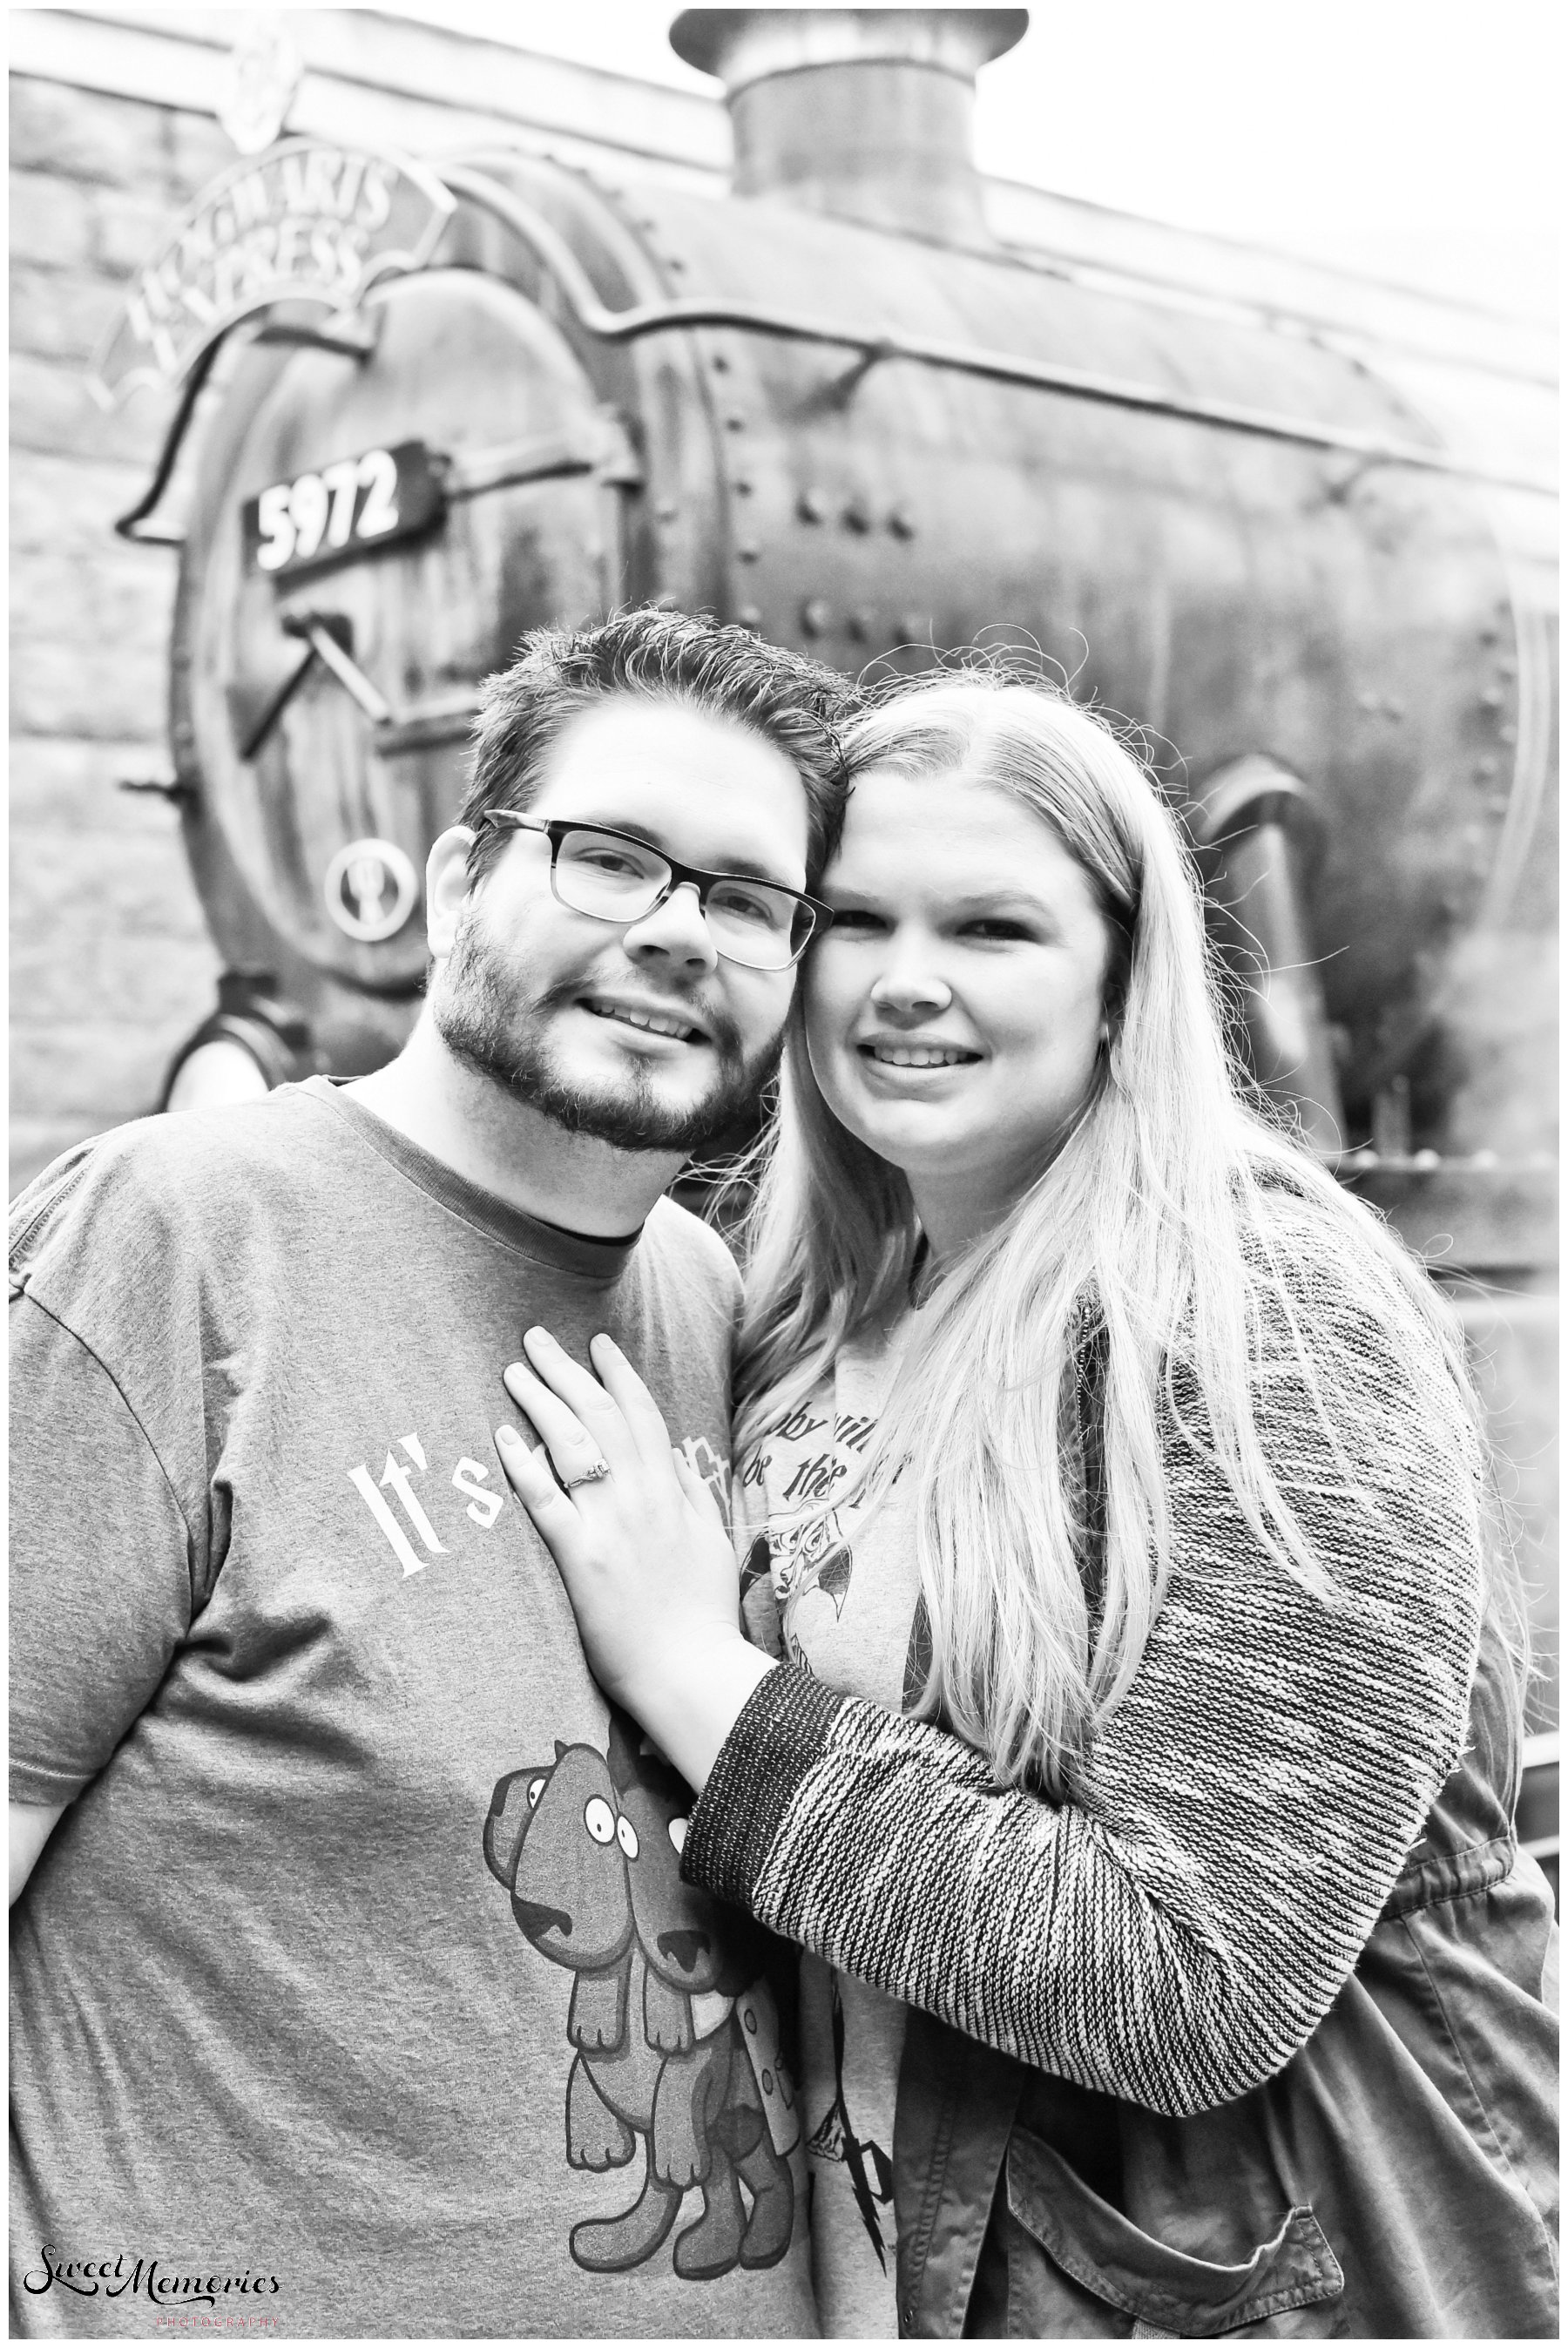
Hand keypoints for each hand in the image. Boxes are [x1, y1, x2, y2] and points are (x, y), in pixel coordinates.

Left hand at [496, 1328, 774, 1790]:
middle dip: (567, 1371)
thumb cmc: (703, 1614)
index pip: (643, 1414)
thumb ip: (692, 1493)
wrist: (692, 1670)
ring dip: (540, 1402)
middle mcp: (641, 1497)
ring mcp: (609, 1524)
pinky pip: (545, 1500)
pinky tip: (502, 1437)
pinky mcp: (578, 1558)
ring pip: (571, 1444)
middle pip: (599, 1416)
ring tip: (514, 1372)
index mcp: (672, 1491)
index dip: (618, 1374)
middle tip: (536, 1338)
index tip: (598, 1343)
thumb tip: (674, 1452)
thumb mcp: (712, 1541)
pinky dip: (523, 1465)